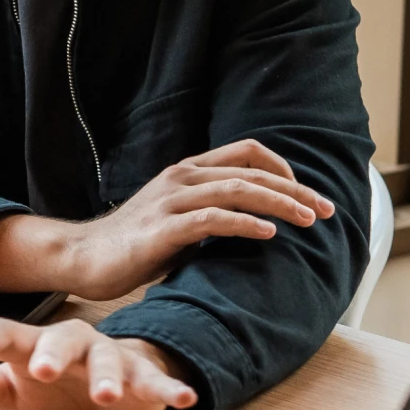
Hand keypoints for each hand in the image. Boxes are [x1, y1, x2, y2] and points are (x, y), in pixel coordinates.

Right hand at [0, 138, 335, 301]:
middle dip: (296, 190)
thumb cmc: (133, 244)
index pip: (246, 152)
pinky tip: (268, 234)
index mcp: (188, 171)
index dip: (282, 168)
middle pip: (251, 171)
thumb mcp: (178, 219)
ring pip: (237, 189)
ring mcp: (171, 200)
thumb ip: (210, 213)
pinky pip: (212, 219)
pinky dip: (245, 223)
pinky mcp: (163, 228)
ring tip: (309, 220)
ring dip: (280, 203)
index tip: (306, 194)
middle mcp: (182, 177)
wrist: (83, 257)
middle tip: (327, 211)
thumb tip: (254, 223)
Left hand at [0, 317, 197, 409]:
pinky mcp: (139, 375)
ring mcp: (107, 356)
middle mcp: (71, 343)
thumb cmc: (51, 384)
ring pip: (108, 358)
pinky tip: (184, 397)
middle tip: (42, 370)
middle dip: (52, 352)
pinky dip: (168, 387)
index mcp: (32, 343)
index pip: (5, 331)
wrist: (108, 385)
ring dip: (107, 375)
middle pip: (62, 337)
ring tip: (107, 395)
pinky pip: (154, 379)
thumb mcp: (12, 389)